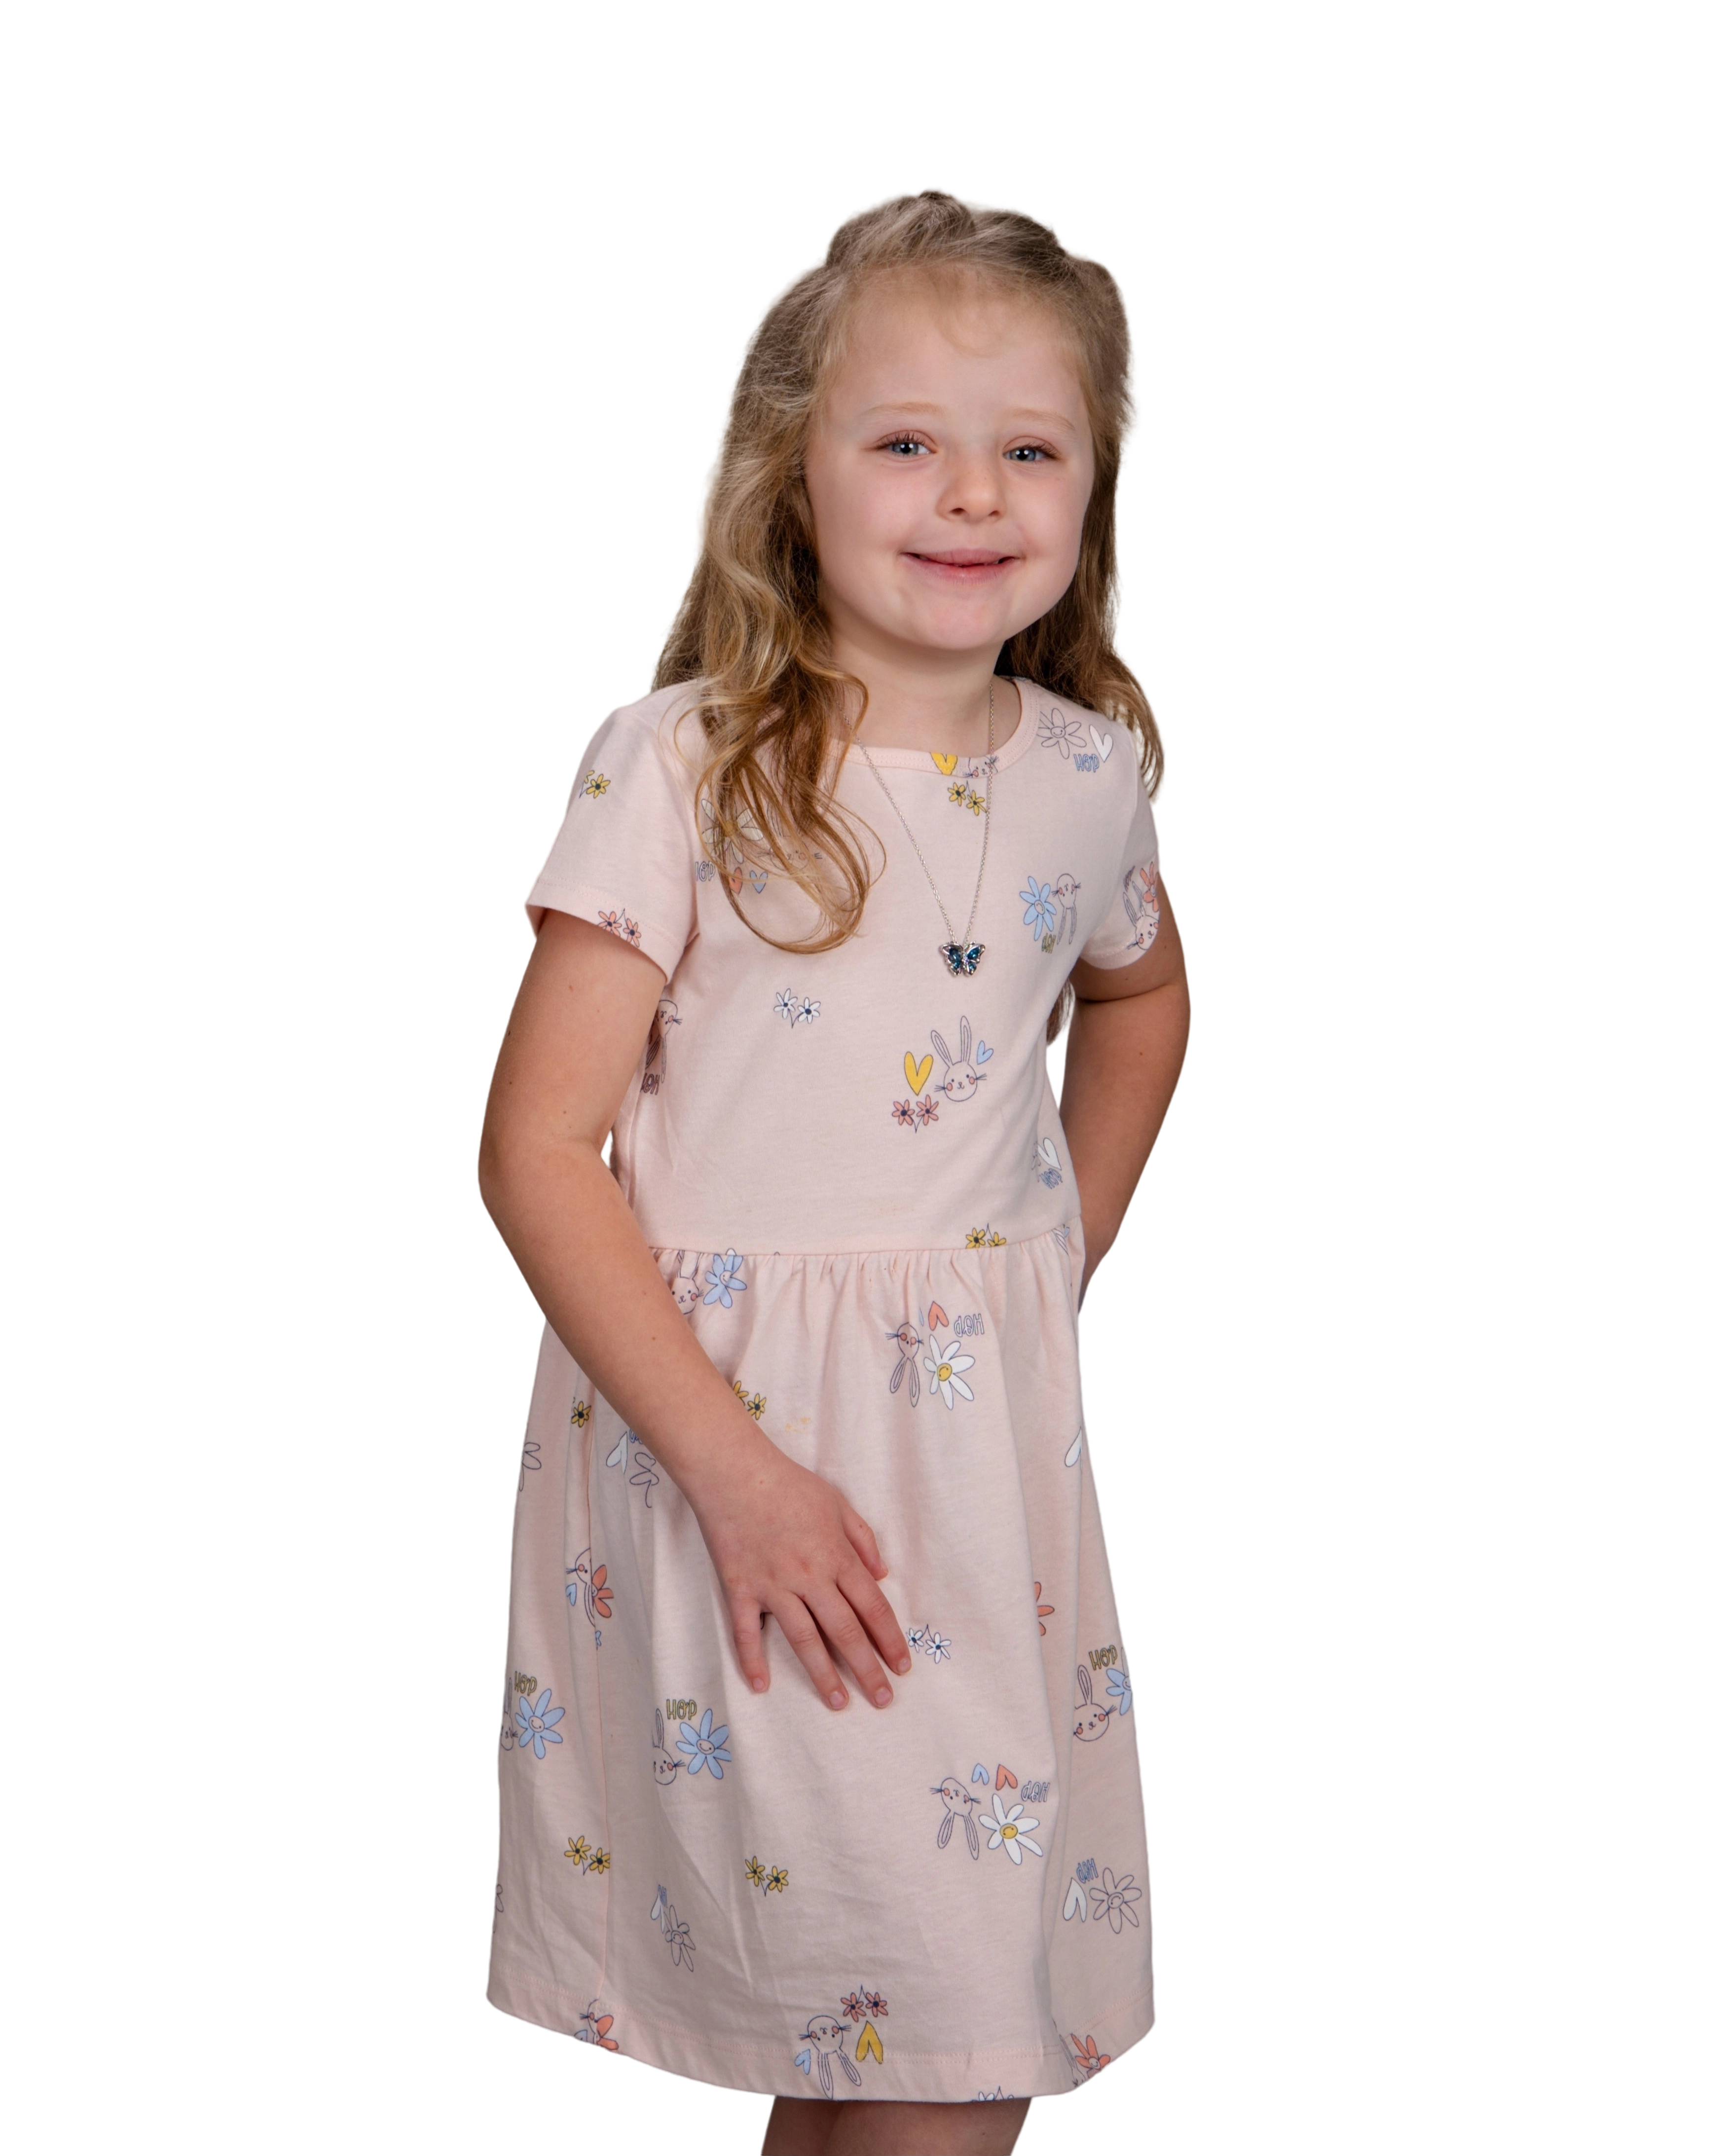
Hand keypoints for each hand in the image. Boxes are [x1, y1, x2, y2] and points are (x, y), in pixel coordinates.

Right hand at [687, 1430, 912, 1709]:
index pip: (872, 1607)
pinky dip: (752, 1660)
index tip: (902, 1666)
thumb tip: (882, 1576)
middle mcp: (809, 1577)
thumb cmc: (789, 1484)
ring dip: (823, 1675)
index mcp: (836, 1556)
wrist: (735, 1472)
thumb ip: (863, 1540)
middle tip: (883, 1700)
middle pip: (845, 1631)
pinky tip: (761, 1687)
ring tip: (839, 1703)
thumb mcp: (838, 1503)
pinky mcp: (740, 1588)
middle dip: (867, 1669)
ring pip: (804, 1639)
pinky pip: (746, 1632)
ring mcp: (773, 1586)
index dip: (890, 1639)